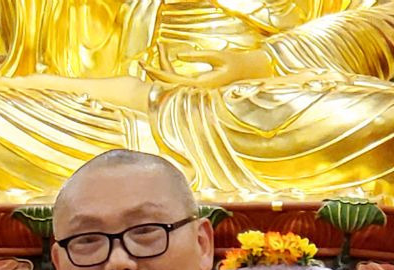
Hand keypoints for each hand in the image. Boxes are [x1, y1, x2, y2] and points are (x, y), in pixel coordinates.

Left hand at [143, 47, 270, 89]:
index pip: (173, 80)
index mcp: (201, 85)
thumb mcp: (218, 56)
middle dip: (155, 74)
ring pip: (175, 85)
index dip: (157, 73)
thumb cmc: (237, 63)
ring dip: (161, 76)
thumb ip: (197, 56)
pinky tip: (164, 71)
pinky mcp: (201, 88)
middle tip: (141, 63)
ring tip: (148, 66)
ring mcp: (199, 91)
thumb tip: (178, 55)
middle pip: (170, 84)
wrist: (252, 74)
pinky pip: (182, 84)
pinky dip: (171, 77)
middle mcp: (198, 91)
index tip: (145, 66)